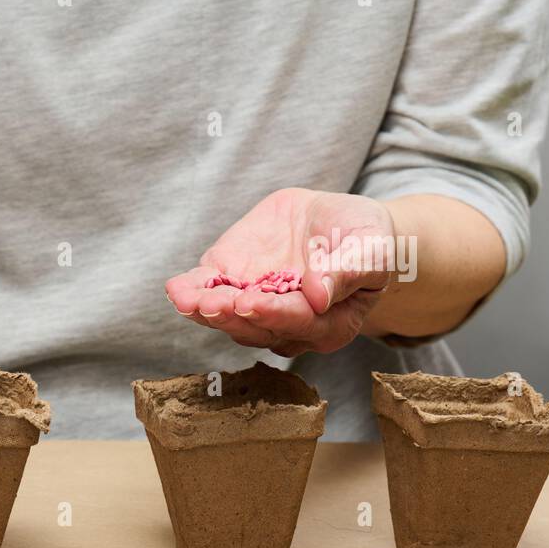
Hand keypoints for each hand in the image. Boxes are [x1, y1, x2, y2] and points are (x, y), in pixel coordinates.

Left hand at [165, 188, 395, 355]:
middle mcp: (285, 325)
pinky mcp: (230, 284)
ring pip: (226, 317)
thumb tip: (320, 296)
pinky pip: (206, 293)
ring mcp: (253, 307)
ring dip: (205, 310)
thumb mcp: (372, 248)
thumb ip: (350, 271)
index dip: (273, 313)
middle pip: (255, 326)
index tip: (251, 302)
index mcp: (327, 325)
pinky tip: (176, 289)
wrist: (335, 221)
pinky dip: (189, 293)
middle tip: (211, 305)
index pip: (298, 322)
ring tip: (187, 299)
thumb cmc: (363, 240)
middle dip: (231, 316)